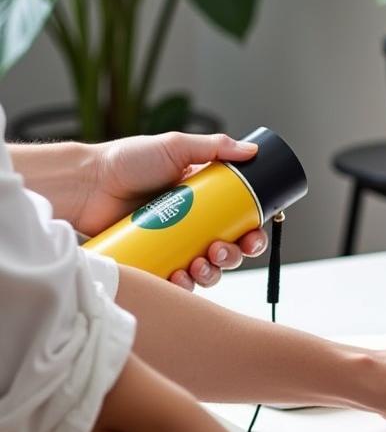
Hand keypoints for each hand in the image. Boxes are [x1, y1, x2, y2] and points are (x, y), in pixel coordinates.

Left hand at [83, 131, 268, 289]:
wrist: (86, 184)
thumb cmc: (125, 161)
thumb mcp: (175, 147)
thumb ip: (215, 147)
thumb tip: (252, 151)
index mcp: (206, 201)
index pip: (240, 222)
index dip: (252, 234)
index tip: (252, 237)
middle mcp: (194, 224)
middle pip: (229, 250)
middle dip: (233, 256)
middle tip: (219, 251)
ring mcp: (175, 245)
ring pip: (207, 270)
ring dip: (212, 273)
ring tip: (198, 265)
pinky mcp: (155, 261)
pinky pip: (178, 282)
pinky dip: (184, 285)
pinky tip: (180, 277)